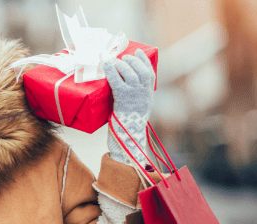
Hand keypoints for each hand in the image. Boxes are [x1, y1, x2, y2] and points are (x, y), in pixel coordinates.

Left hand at [104, 49, 155, 165]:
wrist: (126, 140)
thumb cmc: (126, 126)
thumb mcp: (134, 110)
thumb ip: (132, 97)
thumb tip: (122, 84)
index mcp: (148, 97)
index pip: (150, 74)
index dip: (144, 60)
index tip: (139, 51)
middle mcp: (144, 96)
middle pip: (142, 72)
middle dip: (133, 61)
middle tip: (124, 56)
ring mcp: (135, 97)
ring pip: (131, 74)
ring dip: (123, 65)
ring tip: (115, 60)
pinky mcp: (123, 100)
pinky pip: (118, 82)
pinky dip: (112, 72)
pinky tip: (106, 66)